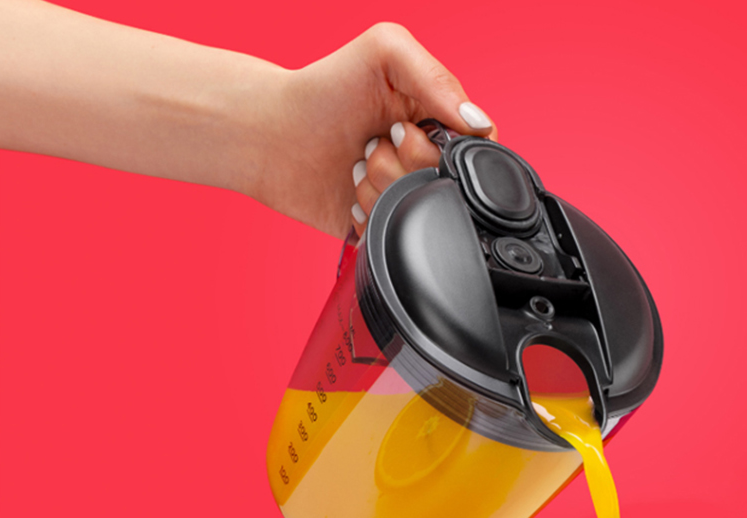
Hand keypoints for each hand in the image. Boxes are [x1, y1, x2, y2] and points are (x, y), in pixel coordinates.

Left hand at [252, 23, 495, 237]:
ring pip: (422, 212)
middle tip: (372, 143)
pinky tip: (351, 195)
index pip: (473, 147)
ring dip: (383, 189)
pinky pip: (397, 235)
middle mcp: (426, 156)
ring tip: (357, 167)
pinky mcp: (381, 223)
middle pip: (448, 183)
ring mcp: (403, 191)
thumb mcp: (385, 52)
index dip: (443, 146)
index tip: (403, 129)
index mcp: (438, 118)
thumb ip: (438, 77)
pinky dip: (373, 218)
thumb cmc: (323, 87)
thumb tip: (478, 125)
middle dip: (404, 163)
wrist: (268, 133)